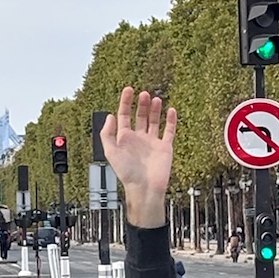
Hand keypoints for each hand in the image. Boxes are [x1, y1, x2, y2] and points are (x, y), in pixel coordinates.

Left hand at [100, 88, 176, 229]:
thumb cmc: (127, 173)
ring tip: (156, 99)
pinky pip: (169, 131)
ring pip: (154, 121)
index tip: (129, 90)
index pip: (124, 116)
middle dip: (141, 105)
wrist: (145, 188)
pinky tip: (170, 111)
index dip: (125, 102)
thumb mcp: (111, 152)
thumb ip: (108, 134)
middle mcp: (138, 139)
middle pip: (140, 116)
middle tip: (144, 94)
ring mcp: (152, 142)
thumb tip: (109, 116)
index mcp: (124, 139)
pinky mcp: (165, 147)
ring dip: (154, 110)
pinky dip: (170, 121)